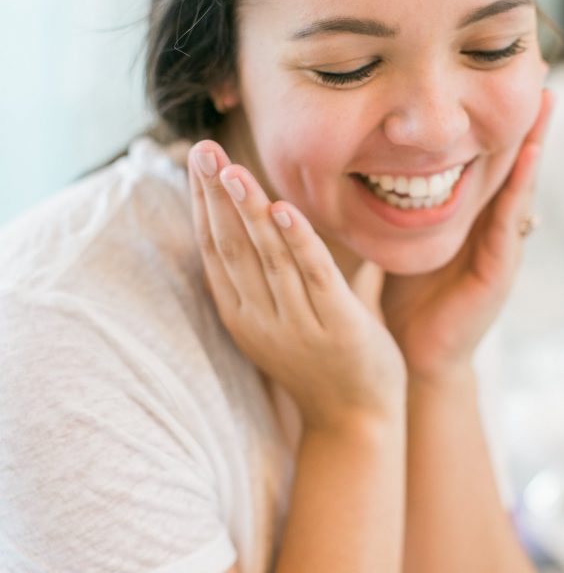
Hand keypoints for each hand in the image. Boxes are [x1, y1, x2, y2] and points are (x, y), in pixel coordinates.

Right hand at [187, 146, 405, 430]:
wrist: (357, 423)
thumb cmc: (332, 365)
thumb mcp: (301, 318)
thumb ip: (309, 272)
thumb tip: (313, 223)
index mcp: (244, 315)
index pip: (215, 250)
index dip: (204, 205)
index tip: (198, 163)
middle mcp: (260, 319)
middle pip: (231, 247)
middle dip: (215, 196)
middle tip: (202, 149)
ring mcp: (295, 325)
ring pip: (266, 257)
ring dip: (248, 210)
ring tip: (233, 170)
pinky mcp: (335, 326)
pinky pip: (312, 276)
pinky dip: (298, 241)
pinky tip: (284, 208)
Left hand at [380, 90, 553, 382]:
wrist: (415, 354)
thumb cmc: (406, 298)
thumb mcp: (401, 238)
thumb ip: (398, 204)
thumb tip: (369, 160)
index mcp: (465, 216)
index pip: (482, 159)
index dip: (491, 121)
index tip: (496, 73)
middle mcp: (488, 226)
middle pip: (510, 163)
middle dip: (525, 120)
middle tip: (541, 71)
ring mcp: (499, 246)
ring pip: (520, 185)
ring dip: (535, 142)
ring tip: (547, 100)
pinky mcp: (500, 269)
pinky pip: (510, 222)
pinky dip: (521, 188)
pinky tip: (528, 156)